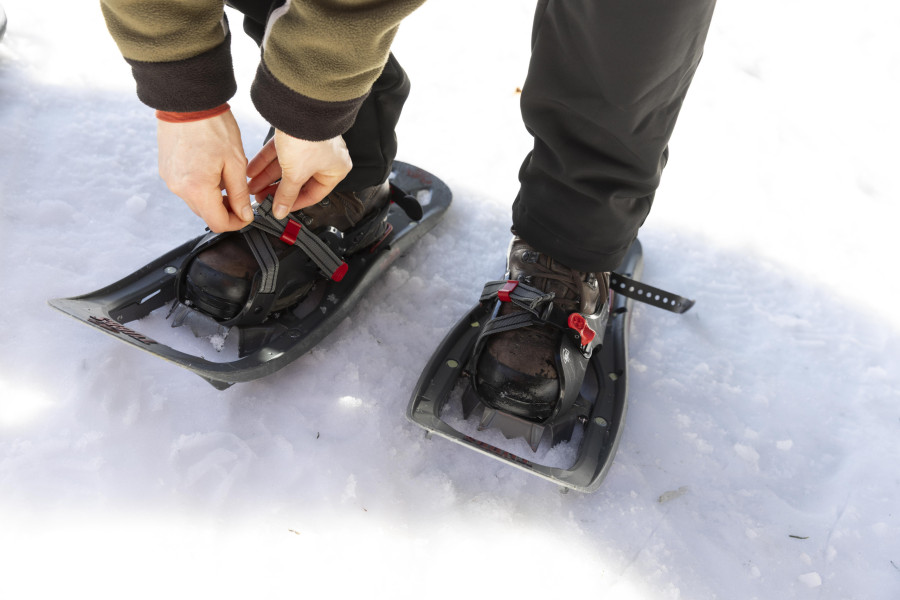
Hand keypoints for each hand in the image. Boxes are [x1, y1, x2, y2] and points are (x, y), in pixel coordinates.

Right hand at [156, 110, 252, 232]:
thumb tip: (243, 214)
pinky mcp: (166, 170)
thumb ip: (240, 193)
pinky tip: (212, 170)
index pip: (218, 223)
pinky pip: (186, 188)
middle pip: (206, 214)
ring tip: (227, 178)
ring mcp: (169, 179)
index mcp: (196, 188)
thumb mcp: (236, 162)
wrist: (187, 100)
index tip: (247, 215)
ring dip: (214, 198)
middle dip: (226, 210)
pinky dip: (201, 187)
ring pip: (196, 202)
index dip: (237, 223)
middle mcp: (178, 188)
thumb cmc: (212, 125)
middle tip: (241, 197)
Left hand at [247, 130, 351, 219]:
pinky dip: (266, 162)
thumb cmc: (311, 139)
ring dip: (267, 177)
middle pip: (297, 180)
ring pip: (286, 167)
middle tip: (261, 198)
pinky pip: (280, 153)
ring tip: (252, 186)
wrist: (300, 109)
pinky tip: (253, 171)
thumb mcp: (296, 174)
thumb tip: (281, 211)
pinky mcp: (295, 135)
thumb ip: (287, 195)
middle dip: (275, 190)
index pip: (313, 194)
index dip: (293, 204)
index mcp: (335, 170)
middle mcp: (325, 158)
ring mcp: (310, 145)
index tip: (278, 209)